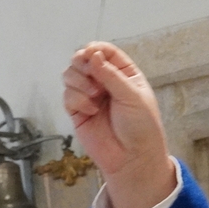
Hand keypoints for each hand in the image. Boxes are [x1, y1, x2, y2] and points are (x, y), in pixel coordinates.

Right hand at [63, 42, 175, 207]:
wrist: (132, 158)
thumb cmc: (141, 126)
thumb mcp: (132, 96)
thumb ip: (111, 75)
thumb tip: (93, 54)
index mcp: (124, 74)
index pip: (106, 52)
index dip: (96, 49)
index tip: (90, 53)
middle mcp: (106, 82)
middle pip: (83, 60)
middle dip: (82, 64)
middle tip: (89, 73)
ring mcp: (90, 96)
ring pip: (71, 75)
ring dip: (79, 81)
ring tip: (94, 96)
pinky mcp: (78, 111)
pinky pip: (67, 95)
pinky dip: (76, 100)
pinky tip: (91, 110)